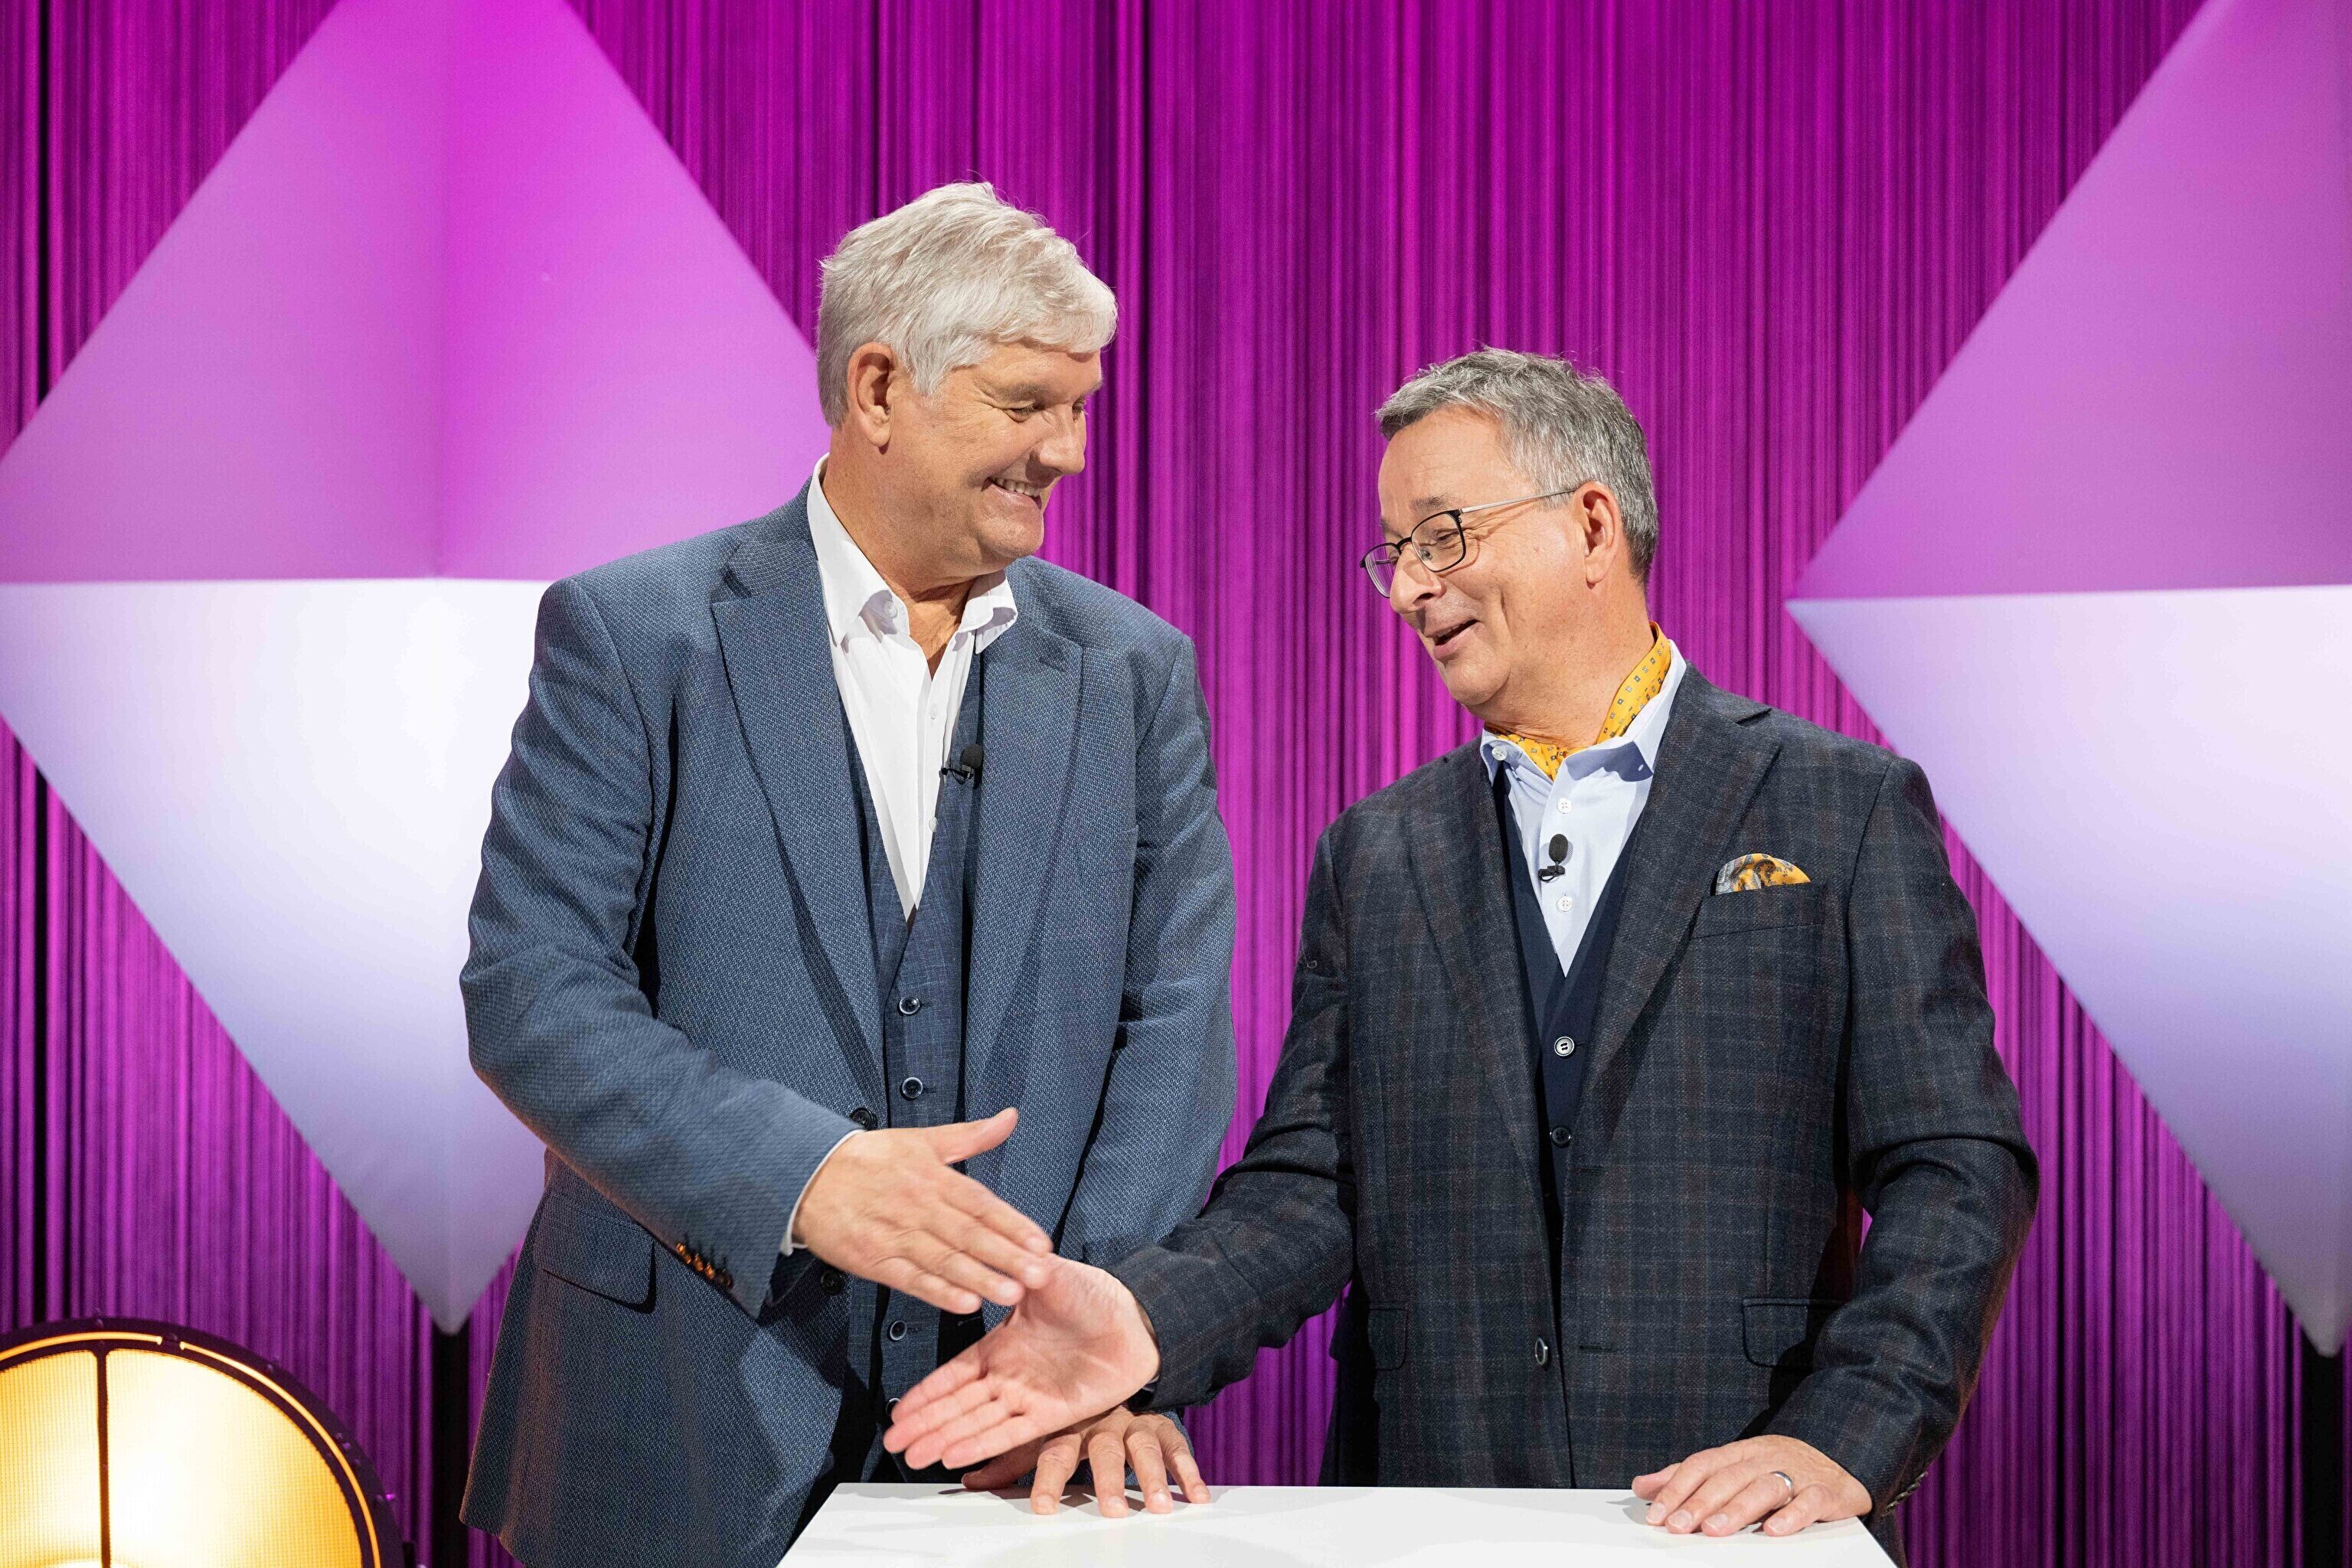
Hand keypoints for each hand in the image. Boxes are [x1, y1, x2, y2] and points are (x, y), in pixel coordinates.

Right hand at [792, 1108, 1052, 1314]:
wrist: (808, 1175)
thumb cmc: (868, 1159)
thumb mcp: (922, 1140)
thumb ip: (971, 1136)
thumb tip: (1008, 1118)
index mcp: (933, 1177)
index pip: (981, 1204)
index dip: (1013, 1224)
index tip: (1040, 1243)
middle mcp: (919, 1207)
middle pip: (969, 1235)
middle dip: (1007, 1257)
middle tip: (1038, 1274)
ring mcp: (897, 1236)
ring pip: (945, 1260)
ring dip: (980, 1278)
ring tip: (1010, 1292)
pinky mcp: (875, 1260)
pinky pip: (911, 1279)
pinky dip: (938, 1292)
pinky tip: (964, 1302)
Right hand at [883, 1254, 1160, 1470]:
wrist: (1137, 1320)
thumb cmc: (1094, 1296)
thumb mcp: (1047, 1276)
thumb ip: (1014, 1271)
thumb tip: (986, 1253)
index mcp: (1002, 1344)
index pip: (953, 1373)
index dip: (925, 1393)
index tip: (897, 1410)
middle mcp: (1010, 1375)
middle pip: (957, 1405)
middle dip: (923, 1424)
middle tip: (892, 1443)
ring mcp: (1030, 1396)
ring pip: (977, 1422)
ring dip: (945, 1439)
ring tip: (913, 1456)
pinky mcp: (1054, 1414)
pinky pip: (1011, 1432)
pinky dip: (982, 1444)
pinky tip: (954, 1455)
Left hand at [960, 1409, 1209, 1515]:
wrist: (1113, 1375)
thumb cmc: (1073, 1421)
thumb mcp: (1042, 1436)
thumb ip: (1010, 1461)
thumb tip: (970, 1482)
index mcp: (1068, 1424)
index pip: (1056, 1452)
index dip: (1049, 1481)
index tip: (1044, 1509)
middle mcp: (1102, 1422)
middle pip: (1104, 1451)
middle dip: (1108, 1481)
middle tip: (1112, 1510)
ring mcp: (1133, 1423)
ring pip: (1142, 1446)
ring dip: (1152, 1476)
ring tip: (1156, 1504)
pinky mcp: (1161, 1427)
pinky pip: (1177, 1445)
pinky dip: (1188, 1470)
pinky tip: (1195, 1494)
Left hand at [1632, 1435, 1869, 1537]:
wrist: (1841, 1460)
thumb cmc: (1778, 1469)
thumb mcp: (1732, 1468)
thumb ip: (1689, 1479)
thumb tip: (1642, 1486)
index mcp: (1740, 1453)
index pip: (1702, 1465)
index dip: (1676, 1488)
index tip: (1656, 1514)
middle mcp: (1765, 1459)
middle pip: (1728, 1477)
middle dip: (1699, 1502)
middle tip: (1677, 1526)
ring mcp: (1797, 1473)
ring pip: (1764, 1487)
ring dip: (1737, 1509)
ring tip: (1714, 1530)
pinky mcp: (1826, 1492)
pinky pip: (1809, 1501)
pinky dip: (1792, 1515)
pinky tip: (1773, 1530)